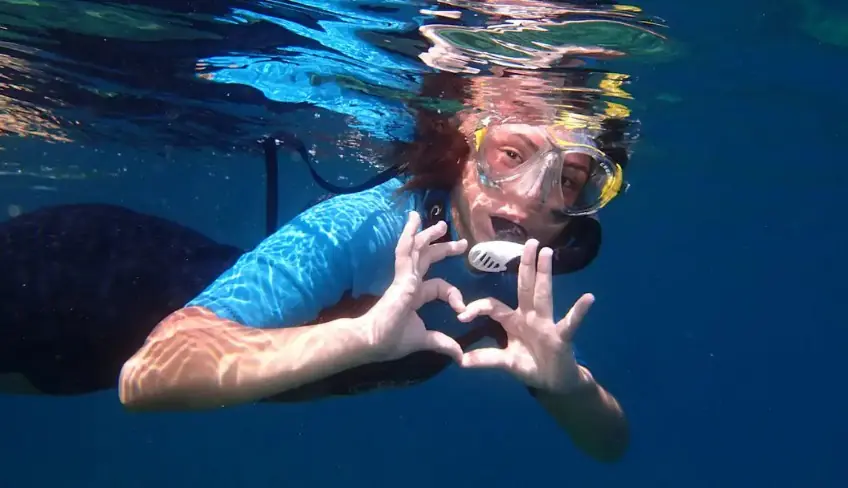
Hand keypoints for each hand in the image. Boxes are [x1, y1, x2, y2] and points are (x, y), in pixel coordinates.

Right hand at [363, 211, 468, 362]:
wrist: (371, 340)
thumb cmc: (392, 340)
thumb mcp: (424, 340)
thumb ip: (442, 344)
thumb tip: (461, 357)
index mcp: (415, 295)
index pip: (438, 286)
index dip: (453, 295)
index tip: (461, 309)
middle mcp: (410, 283)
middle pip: (428, 259)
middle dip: (444, 249)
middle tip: (461, 243)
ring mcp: (404, 278)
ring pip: (418, 249)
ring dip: (428, 235)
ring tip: (441, 223)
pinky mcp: (401, 276)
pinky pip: (405, 251)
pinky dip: (410, 235)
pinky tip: (414, 220)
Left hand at [457, 239, 594, 393]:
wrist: (554, 383)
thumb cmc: (530, 366)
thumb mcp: (505, 362)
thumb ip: (485, 359)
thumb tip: (459, 361)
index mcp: (513, 320)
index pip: (493, 306)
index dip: (478, 308)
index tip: (462, 316)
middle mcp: (530, 316)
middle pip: (525, 286)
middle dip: (525, 265)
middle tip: (528, 241)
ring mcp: (547, 323)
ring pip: (544, 295)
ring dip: (544, 274)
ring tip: (546, 252)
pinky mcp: (562, 336)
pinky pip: (570, 322)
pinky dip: (579, 311)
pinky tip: (588, 298)